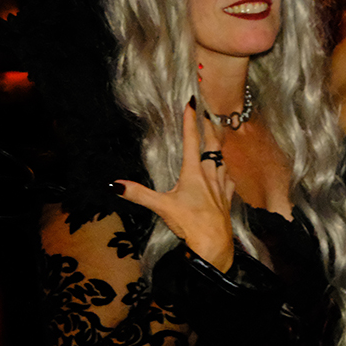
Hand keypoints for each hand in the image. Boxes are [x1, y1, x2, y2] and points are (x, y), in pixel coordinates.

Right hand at [112, 100, 236, 270]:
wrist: (214, 243)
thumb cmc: (189, 223)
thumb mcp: (161, 207)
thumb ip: (139, 194)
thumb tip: (115, 185)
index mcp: (194, 173)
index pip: (192, 140)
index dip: (191, 120)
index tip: (191, 103)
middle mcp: (211, 175)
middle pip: (213, 144)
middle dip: (210, 127)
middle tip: (208, 115)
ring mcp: (222, 186)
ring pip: (223, 159)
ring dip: (219, 147)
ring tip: (216, 138)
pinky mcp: (228, 198)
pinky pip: (229, 179)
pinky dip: (226, 171)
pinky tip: (225, 173)